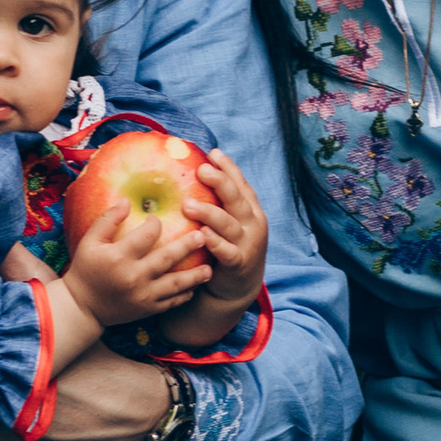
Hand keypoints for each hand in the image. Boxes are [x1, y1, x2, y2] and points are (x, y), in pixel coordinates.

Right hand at [64, 192, 213, 329]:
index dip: (156, 224)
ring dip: (195, 275)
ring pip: (175, 284)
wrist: (82, 308)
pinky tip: (195, 286)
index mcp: (118, 257)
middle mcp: (133, 277)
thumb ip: (107, 220)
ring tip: (209, 267)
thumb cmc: (85, 270)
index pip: (146, 235)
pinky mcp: (147, 310)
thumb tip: (127, 201)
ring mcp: (142, 296)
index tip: (159, 219)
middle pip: (167, 258)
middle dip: (187, 245)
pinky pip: (171, 302)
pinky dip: (185, 295)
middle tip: (204, 234)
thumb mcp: (89, 242)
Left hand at [179, 151, 267, 318]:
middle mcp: (252, 223)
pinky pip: (227, 252)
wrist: (237, 287)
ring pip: (229, 224)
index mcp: (250, 209)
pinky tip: (202, 235)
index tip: (212, 153)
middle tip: (201, 170)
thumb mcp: (228, 221)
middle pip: (236, 199)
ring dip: (209, 213)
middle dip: (220, 182)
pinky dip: (215, 243)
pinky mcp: (239, 264)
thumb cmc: (226, 246)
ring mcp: (248, 244)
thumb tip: (192, 170)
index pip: (240, 184)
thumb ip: (218, 201)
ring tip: (188, 204)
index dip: (228, 168)